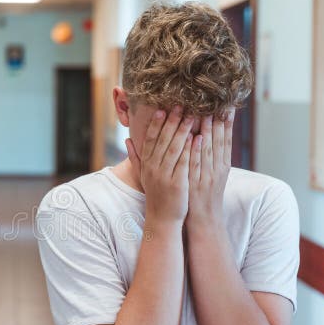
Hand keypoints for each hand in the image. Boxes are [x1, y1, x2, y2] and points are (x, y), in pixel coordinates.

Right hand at [128, 106, 193, 223]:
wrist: (162, 219)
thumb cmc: (155, 195)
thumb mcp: (142, 175)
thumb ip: (135, 157)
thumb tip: (126, 140)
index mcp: (146, 164)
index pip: (150, 140)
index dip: (156, 124)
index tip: (162, 108)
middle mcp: (153, 168)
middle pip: (163, 140)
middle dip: (172, 121)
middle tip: (180, 105)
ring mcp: (165, 176)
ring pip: (174, 149)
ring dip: (183, 131)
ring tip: (192, 116)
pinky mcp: (177, 184)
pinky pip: (184, 163)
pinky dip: (190, 150)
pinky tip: (197, 138)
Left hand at [188, 110, 233, 226]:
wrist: (204, 219)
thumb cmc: (205, 194)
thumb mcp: (214, 173)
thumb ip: (213, 155)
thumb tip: (209, 135)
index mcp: (223, 165)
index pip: (226, 140)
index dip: (228, 123)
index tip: (228, 105)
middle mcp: (218, 169)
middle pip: (220, 141)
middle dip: (220, 121)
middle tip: (219, 102)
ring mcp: (207, 176)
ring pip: (209, 150)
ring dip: (208, 131)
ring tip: (206, 112)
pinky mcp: (196, 183)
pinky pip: (195, 164)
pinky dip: (196, 150)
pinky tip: (196, 138)